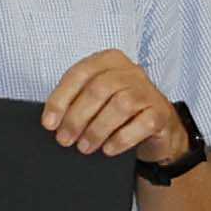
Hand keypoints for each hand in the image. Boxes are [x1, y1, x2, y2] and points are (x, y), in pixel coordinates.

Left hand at [41, 49, 183, 165]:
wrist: (159, 130)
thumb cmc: (121, 114)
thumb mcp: (97, 100)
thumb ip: (77, 101)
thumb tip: (53, 122)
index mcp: (109, 61)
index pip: (80, 73)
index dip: (61, 99)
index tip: (49, 123)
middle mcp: (130, 71)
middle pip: (98, 89)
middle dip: (77, 118)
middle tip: (65, 139)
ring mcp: (148, 91)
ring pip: (120, 105)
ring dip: (97, 130)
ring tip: (85, 147)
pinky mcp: (161, 112)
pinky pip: (142, 124)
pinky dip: (121, 139)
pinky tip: (108, 149)